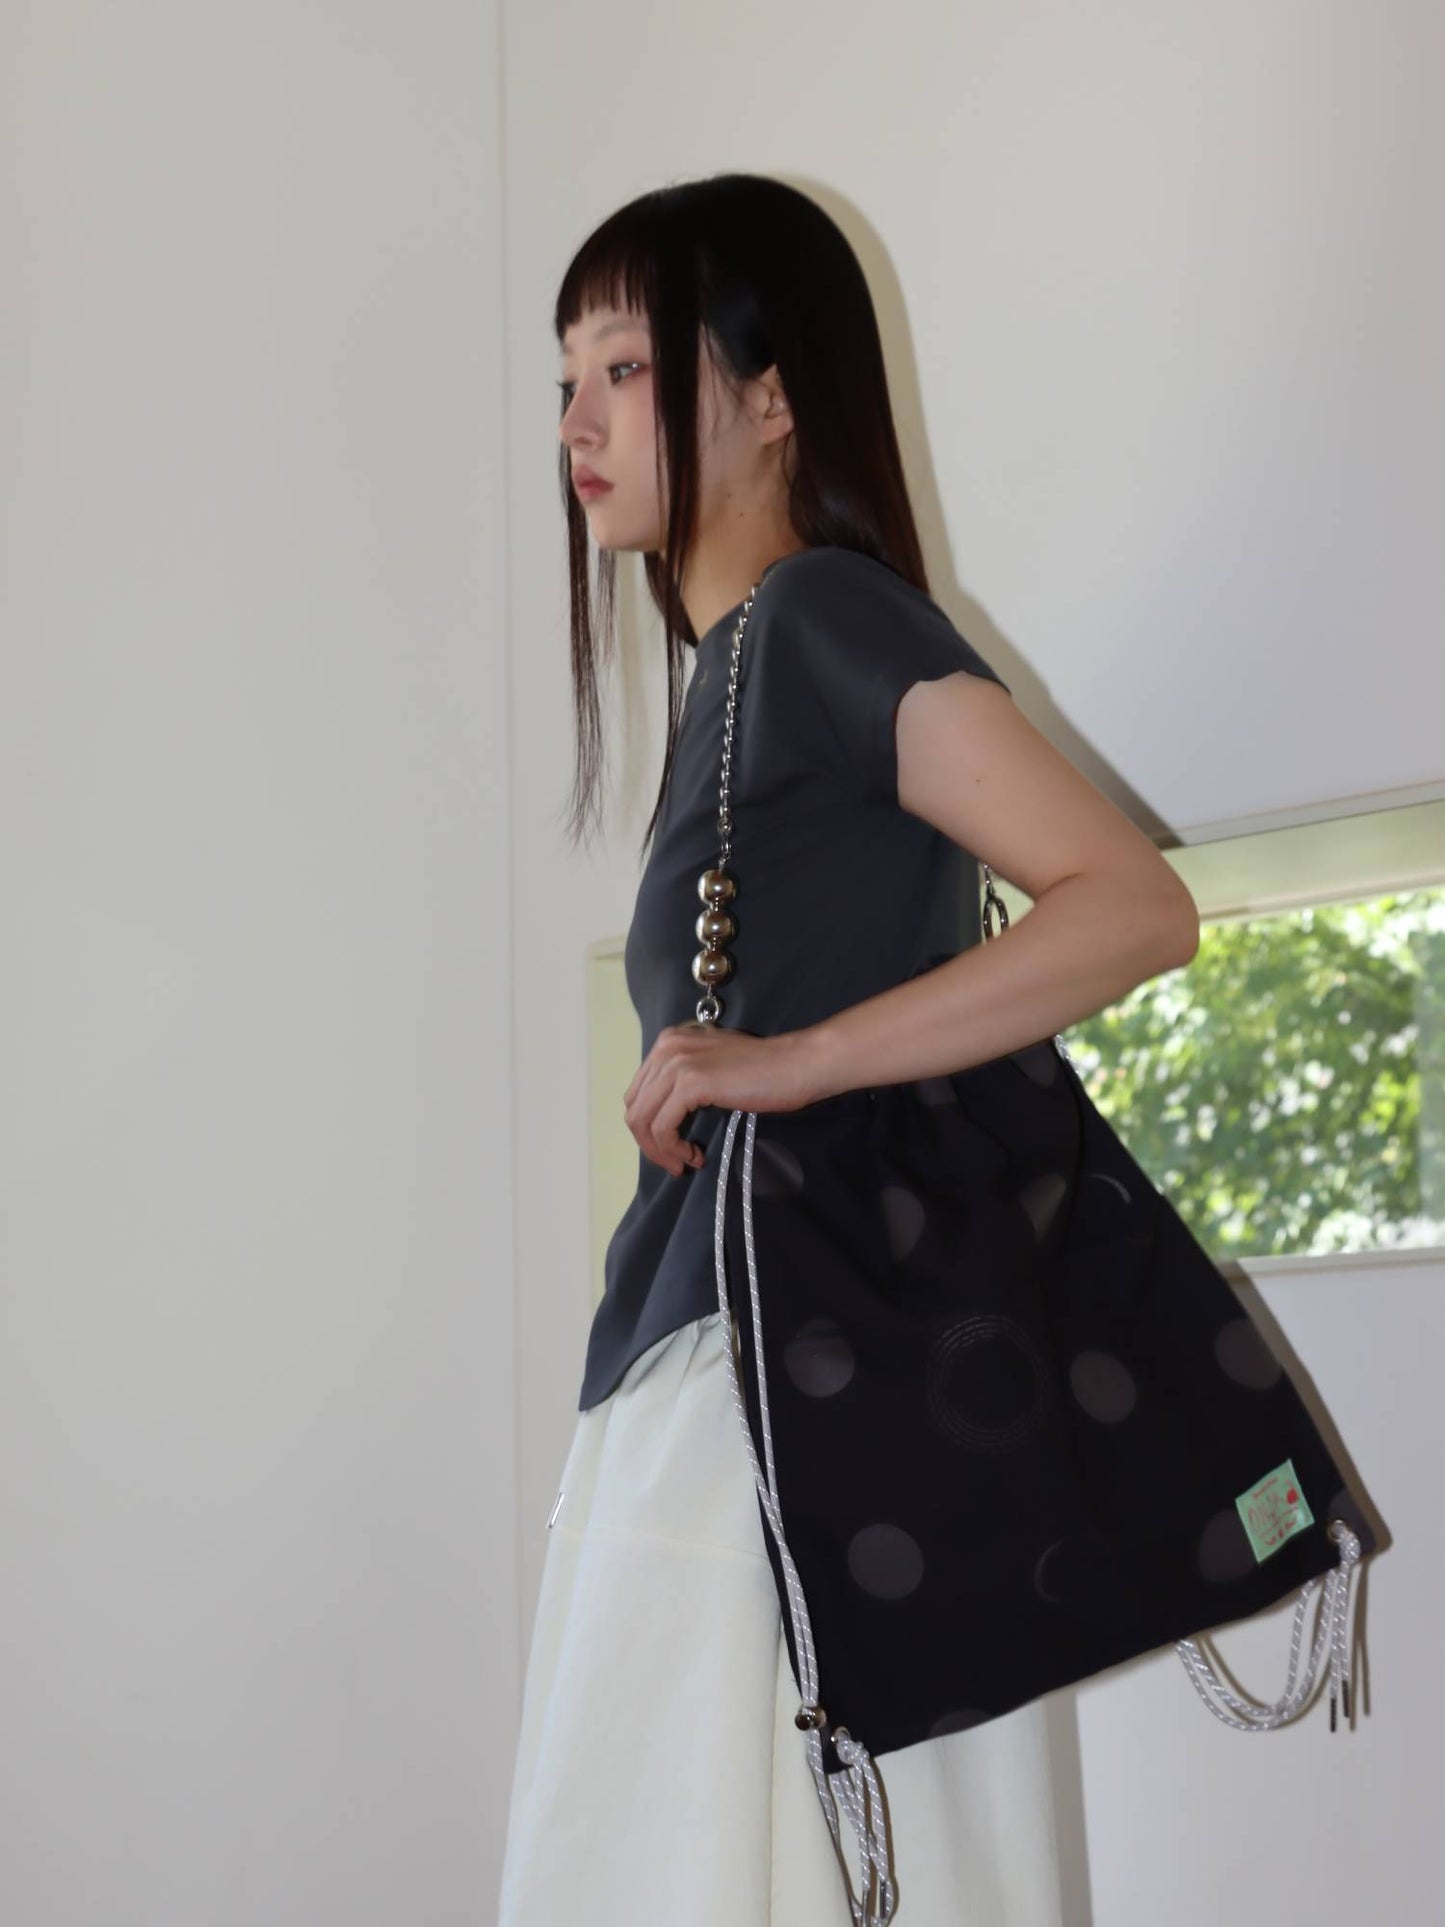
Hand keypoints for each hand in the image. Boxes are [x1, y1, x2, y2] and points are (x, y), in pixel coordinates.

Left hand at [622, 1022, 821, 1176]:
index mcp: (668, 1041)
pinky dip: (673, 1148)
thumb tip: (661, 1116)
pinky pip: (663, 1127)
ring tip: (684, 1163)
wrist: (796, 1064)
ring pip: (642, 1120)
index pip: (637, 1093)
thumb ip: (683, 1080)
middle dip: (649, 1143)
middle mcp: (666, 1047)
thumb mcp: (712, 1065)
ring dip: (660, 1150)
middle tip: (675, 1162)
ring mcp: (677, 1063)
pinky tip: (694, 1155)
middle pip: (635, 1108)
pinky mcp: (691, 1082)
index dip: (649, 1127)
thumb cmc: (764, 1071)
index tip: (672, 1147)